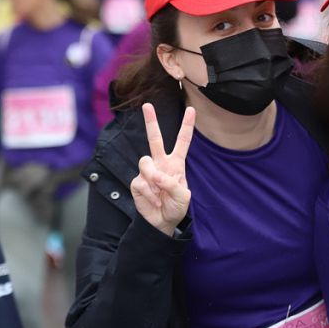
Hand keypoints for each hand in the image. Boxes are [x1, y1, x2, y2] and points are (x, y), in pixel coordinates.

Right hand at [130, 103, 195, 235]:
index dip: (187, 126)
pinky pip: (141, 181)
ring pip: (145, 161)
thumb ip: (172, 183)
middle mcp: (161, 163)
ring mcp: (147, 171)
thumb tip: (156, 175)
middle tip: (147, 105)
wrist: (162, 222)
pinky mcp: (137, 182)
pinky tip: (154, 200)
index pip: (182, 141)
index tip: (191, 110)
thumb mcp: (183, 196)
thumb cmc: (175, 207)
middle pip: (155, 139)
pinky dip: (149, 193)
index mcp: (176, 163)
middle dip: (151, 122)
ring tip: (159, 191)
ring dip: (153, 178)